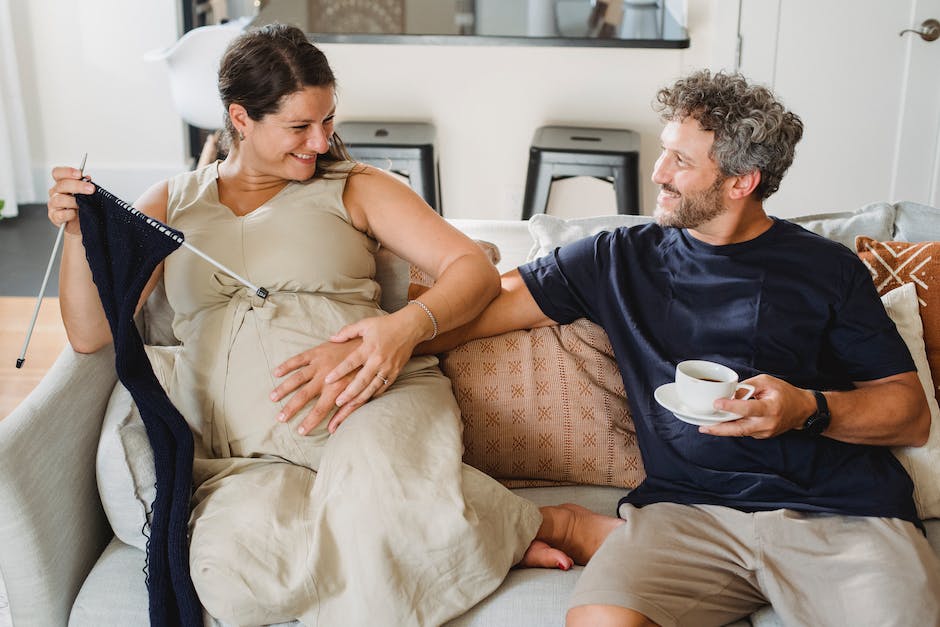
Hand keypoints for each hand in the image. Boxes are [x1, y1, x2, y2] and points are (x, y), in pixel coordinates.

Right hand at [47, 166, 94, 235]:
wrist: (81, 225)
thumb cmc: (82, 207)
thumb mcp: (86, 195)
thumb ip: (85, 185)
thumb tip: (88, 178)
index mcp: (61, 184)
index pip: (57, 173)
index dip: (67, 172)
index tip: (79, 174)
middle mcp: (55, 193)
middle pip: (61, 185)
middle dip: (78, 186)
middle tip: (91, 189)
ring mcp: (53, 205)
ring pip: (59, 199)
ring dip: (73, 201)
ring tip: (83, 205)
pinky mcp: (54, 217)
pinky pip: (60, 214)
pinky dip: (68, 214)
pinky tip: (75, 213)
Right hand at [271, 338, 366, 433]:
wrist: (370, 344)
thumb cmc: (365, 371)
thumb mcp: (361, 393)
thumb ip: (347, 411)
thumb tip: (334, 430)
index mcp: (337, 389)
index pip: (320, 409)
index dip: (309, 421)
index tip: (299, 431)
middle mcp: (325, 377)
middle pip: (304, 396)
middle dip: (291, 408)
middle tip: (280, 418)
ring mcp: (320, 363)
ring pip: (297, 378)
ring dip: (284, 388)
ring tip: (272, 398)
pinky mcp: (318, 351)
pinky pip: (299, 359)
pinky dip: (287, 365)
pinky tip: (276, 372)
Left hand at [324, 312, 425, 405]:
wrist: (410, 328)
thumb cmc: (386, 325)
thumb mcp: (365, 324)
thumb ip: (347, 332)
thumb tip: (332, 338)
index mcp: (368, 348)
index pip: (350, 362)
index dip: (339, 372)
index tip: (328, 380)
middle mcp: (378, 360)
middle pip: (361, 380)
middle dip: (349, 393)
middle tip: (337, 402)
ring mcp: (388, 368)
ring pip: (372, 388)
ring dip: (360, 398)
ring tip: (348, 407)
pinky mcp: (396, 372)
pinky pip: (384, 387)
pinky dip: (374, 395)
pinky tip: (365, 401)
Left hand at [699, 374, 814, 438]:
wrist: (802, 410)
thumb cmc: (785, 393)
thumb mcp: (767, 382)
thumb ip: (748, 387)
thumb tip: (730, 394)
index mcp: (771, 408)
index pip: (748, 409)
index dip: (732, 406)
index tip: (717, 403)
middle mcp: (767, 423)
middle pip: (740, 429)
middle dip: (720, 429)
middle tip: (703, 427)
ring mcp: (765, 432)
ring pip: (740, 432)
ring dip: (722, 430)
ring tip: (706, 426)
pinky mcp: (762, 435)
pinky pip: (744, 431)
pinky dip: (732, 428)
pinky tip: (720, 424)